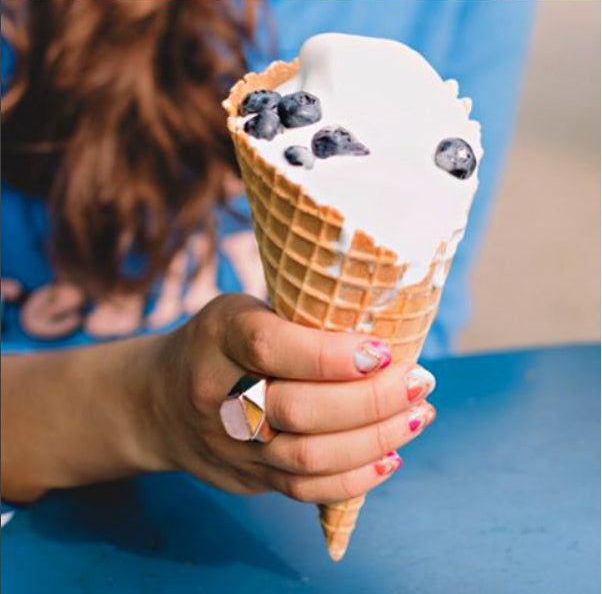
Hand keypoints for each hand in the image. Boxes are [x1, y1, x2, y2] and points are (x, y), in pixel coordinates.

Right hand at [148, 294, 435, 503]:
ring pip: (310, 457)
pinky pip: (306, 490)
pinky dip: (356, 477)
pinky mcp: (248, 478)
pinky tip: (391, 453)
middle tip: (420, 380)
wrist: (159, 401)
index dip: (333, 355)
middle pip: (300, 410)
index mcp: (220, 338)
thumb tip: (384, 327)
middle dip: (373, 400)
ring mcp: (233, 445)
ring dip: (377, 439)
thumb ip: (297, 320)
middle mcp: (219, 395)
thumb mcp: (245, 311)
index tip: (384, 351)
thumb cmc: (219, 343)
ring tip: (418, 413)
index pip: (273, 348)